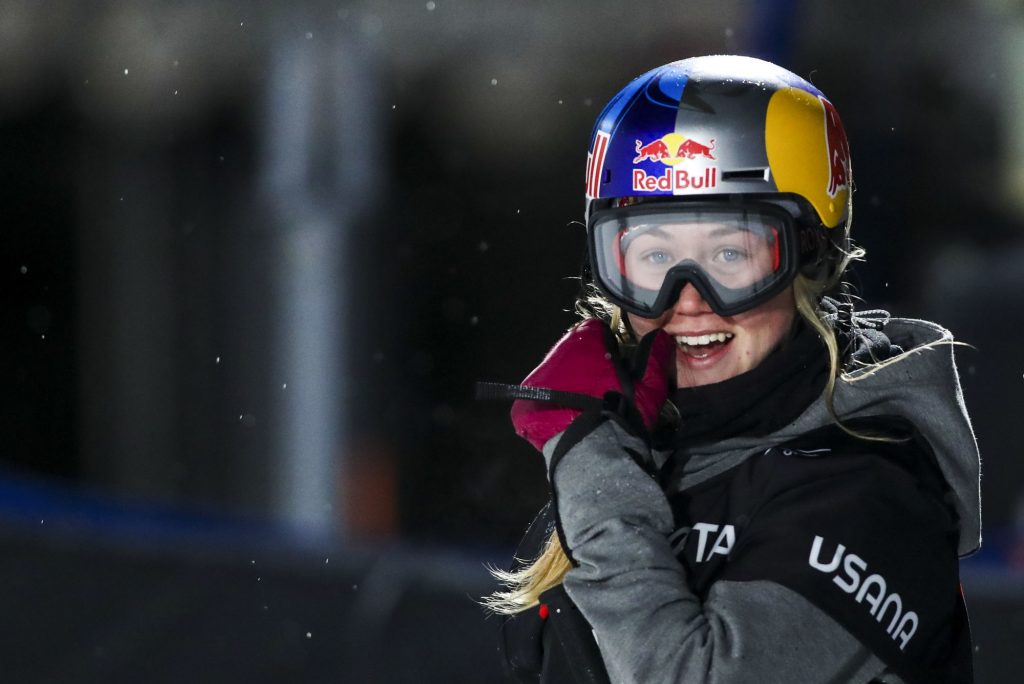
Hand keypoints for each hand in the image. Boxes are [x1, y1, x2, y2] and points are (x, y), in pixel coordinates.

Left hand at [510, 319, 674, 450]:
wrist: (594, 451)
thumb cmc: (623, 412)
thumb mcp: (650, 384)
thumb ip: (655, 355)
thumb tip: (660, 336)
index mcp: (584, 342)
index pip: (594, 331)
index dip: (607, 345)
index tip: (615, 362)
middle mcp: (555, 355)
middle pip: (572, 353)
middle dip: (586, 365)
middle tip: (602, 388)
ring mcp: (537, 380)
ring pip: (555, 375)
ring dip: (568, 385)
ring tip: (584, 407)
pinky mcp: (524, 406)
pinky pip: (540, 400)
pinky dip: (551, 407)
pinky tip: (566, 420)